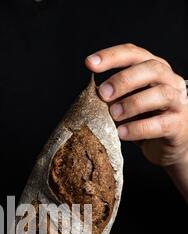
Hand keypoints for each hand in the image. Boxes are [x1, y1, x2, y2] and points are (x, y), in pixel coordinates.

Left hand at [85, 43, 187, 166]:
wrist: (167, 145)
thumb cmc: (145, 120)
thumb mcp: (126, 104)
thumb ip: (113, 97)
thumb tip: (90, 96)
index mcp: (154, 69)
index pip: (134, 54)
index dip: (111, 56)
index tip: (89, 63)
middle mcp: (169, 80)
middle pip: (151, 69)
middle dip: (124, 79)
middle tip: (103, 94)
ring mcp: (177, 102)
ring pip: (160, 94)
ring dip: (133, 103)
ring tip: (114, 114)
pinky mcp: (177, 125)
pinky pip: (161, 124)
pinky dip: (139, 128)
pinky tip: (122, 133)